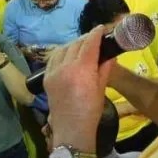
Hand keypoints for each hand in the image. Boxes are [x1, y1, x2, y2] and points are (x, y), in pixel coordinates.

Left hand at [43, 27, 114, 146]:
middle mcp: (65, 67)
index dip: (96, 33)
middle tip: (95, 38)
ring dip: (73, 44)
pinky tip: (69, 55)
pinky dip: (62, 53)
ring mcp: (53, 72)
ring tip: (82, 46)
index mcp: (81, 70)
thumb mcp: (101, 88)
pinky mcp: (46, 78)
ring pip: (63, 49)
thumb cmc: (91, 111)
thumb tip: (110, 54)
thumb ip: (105, 68)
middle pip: (76, 44)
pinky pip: (54, 58)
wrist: (71, 130)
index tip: (102, 28)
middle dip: (86, 39)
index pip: (89, 44)